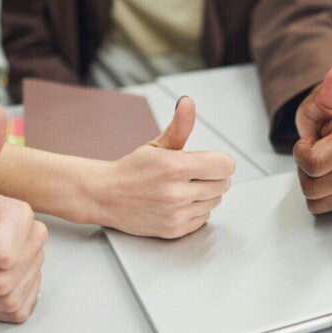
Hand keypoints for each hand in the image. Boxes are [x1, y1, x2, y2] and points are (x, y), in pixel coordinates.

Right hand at [92, 96, 235, 238]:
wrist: (106, 196)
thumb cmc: (132, 170)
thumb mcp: (157, 145)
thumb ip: (180, 125)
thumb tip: (188, 103)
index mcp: (175, 167)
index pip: (225, 166)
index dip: (221, 162)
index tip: (211, 161)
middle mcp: (177, 193)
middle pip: (223, 184)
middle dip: (213, 177)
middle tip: (194, 174)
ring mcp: (176, 214)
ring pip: (215, 202)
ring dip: (206, 194)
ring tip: (184, 188)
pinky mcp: (174, 229)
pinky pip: (204, 218)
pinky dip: (196, 210)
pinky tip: (179, 203)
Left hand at [293, 65, 331, 213]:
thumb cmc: (324, 120)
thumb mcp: (319, 104)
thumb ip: (328, 93)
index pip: (313, 164)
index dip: (301, 153)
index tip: (311, 141)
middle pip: (313, 187)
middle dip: (305, 171)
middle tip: (315, 154)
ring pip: (317, 202)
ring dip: (311, 184)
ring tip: (322, 166)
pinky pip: (325, 210)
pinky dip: (321, 197)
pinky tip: (329, 178)